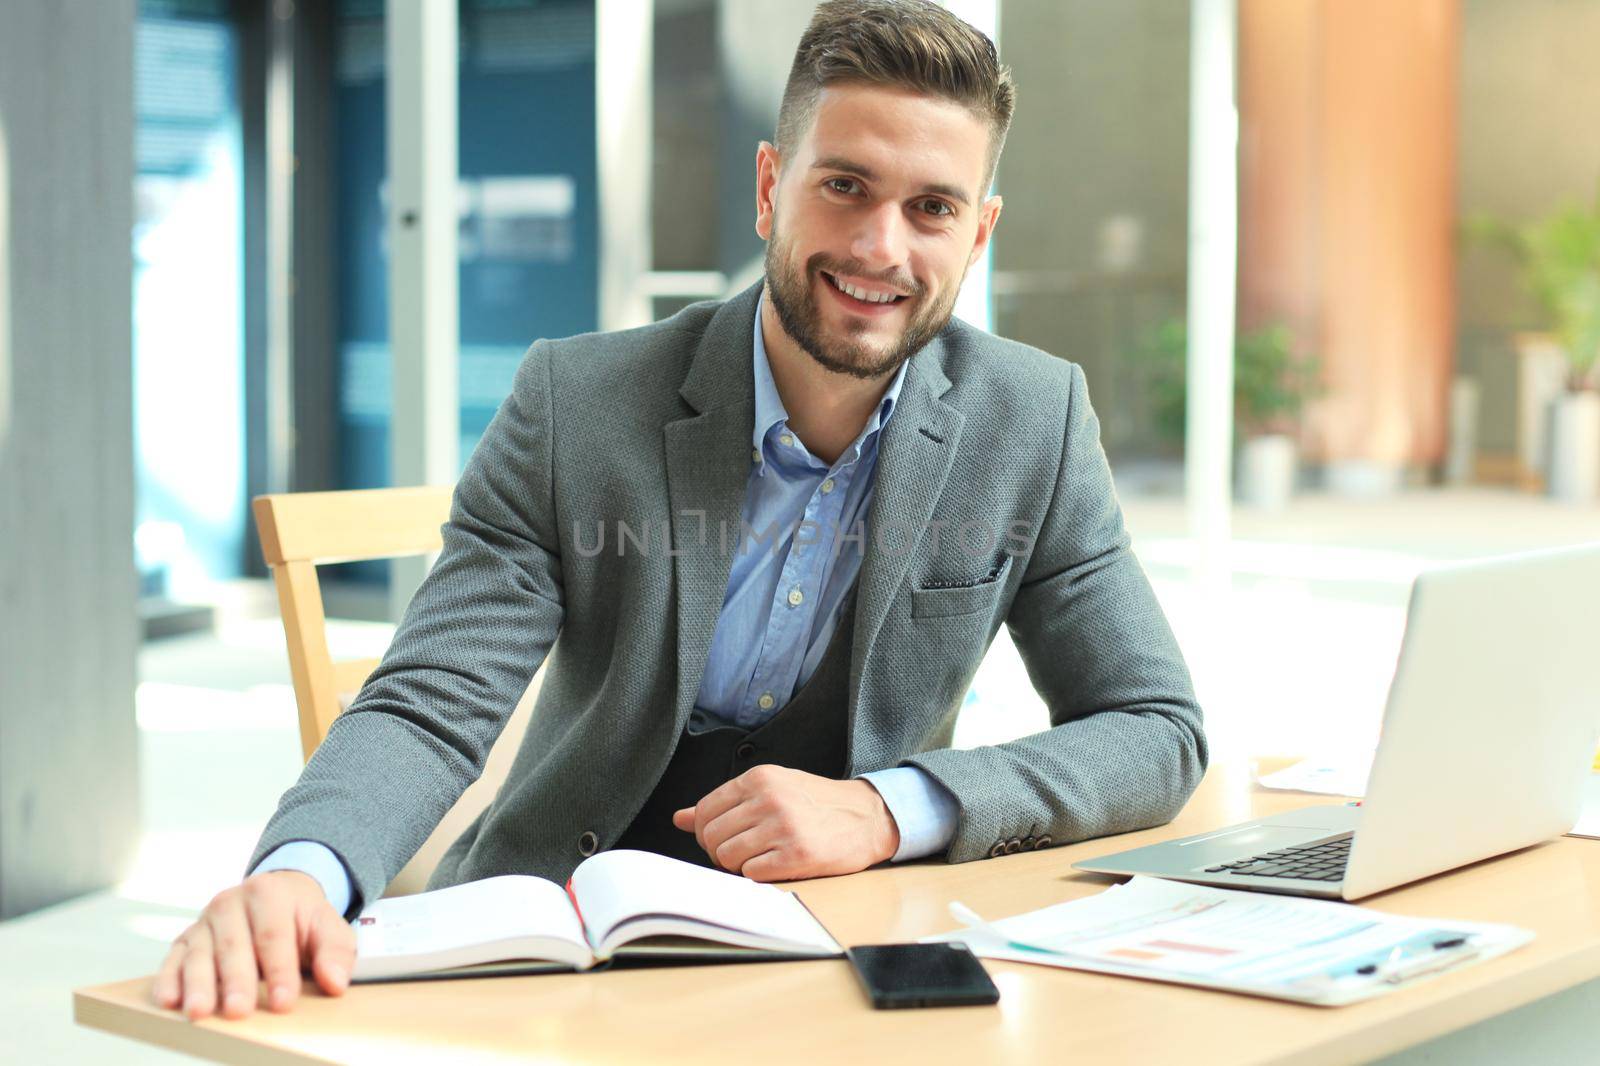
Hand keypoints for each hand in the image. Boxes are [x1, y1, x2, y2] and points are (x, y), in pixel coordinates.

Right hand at [152, 870, 355, 1019]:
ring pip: (199, 953)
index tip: (284, 1002)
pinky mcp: (186, 939)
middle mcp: (230, 902)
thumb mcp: (328, 928)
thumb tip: (335, 982)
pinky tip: (170, 1000)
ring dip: (198, 984)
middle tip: (238, 1010)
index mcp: (268, 893)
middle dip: (236, 980)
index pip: (274, 936)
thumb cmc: (301, 919)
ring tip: (200, 1012)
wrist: (277, 895)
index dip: (279, 971)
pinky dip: (169, 979)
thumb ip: (335, 953)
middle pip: (233, 945)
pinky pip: (174, 958)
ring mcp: (205, 920)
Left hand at [671, 764, 900, 880]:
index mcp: (759, 778)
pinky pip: (751, 875)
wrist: (867, 817)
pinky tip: (777, 865)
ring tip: (762, 858)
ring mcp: (783, 827)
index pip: (705, 811)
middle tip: (743, 853)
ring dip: (739, 866)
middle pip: (711, 837)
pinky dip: (758, 876)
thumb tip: (679, 818)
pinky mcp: (797, 855)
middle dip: (720, 852)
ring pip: (727, 858)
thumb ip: (725, 804)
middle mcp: (769, 798)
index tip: (726, 838)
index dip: (707, 832)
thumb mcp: (771, 790)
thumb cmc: (815, 804)